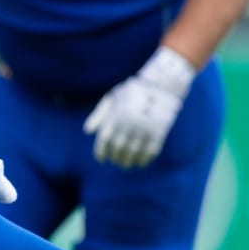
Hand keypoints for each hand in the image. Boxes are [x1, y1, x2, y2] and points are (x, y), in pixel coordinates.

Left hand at [84, 47, 195, 168]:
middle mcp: (127, 123)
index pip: (104, 140)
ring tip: (127, 164)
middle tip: (117, 162)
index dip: (101, 152)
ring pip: (133, 151)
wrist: (160, 84)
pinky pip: (151, 149)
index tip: (102, 159)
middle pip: (118, 148)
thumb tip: (88, 131)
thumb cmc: (132, 92)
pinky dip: (145, 158)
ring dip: (129, 160)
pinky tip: (141, 163)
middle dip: (116, 158)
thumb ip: (99, 114)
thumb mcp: (112, 98)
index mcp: (115, 116)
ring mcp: (143, 127)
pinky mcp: (159, 130)